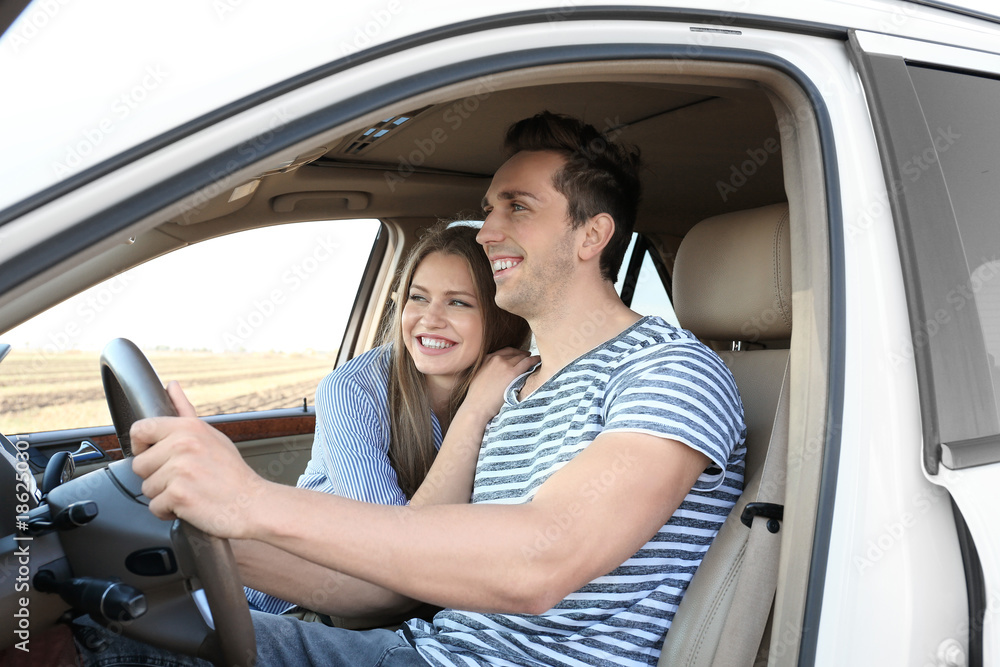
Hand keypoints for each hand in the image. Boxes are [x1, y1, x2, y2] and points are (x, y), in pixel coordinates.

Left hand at [129, 381, 267, 539]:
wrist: (252, 503)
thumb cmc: (232, 473)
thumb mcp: (211, 435)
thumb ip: (185, 410)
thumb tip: (171, 386)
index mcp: (188, 427)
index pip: (140, 429)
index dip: (143, 447)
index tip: (157, 456)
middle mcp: (183, 444)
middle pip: (139, 464)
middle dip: (156, 477)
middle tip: (184, 478)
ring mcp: (181, 469)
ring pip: (146, 488)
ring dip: (164, 495)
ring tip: (190, 490)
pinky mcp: (179, 494)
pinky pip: (155, 507)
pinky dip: (169, 511)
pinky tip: (190, 504)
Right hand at [463, 347, 538, 419]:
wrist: (477, 406)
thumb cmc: (477, 398)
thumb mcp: (478, 377)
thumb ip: (487, 370)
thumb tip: (496, 373)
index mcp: (486, 358)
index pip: (505, 351)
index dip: (514, 353)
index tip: (519, 355)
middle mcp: (495, 358)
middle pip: (514, 353)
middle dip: (522, 355)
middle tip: (529, 357)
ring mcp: (504, 364)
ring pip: (522, 356)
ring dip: (529, 358)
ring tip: (535, 360)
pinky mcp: (512, 372)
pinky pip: (527, 362)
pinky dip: (534, 360)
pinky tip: (538, 361)